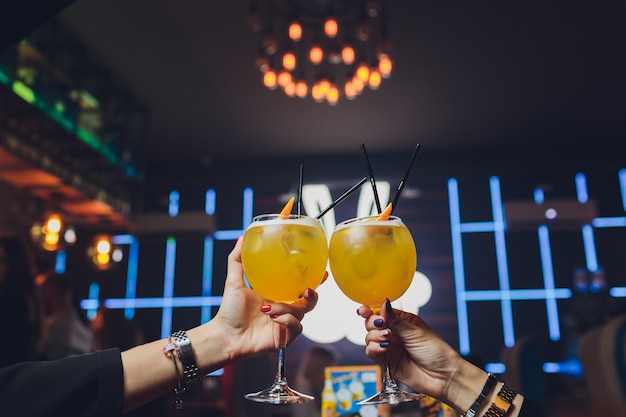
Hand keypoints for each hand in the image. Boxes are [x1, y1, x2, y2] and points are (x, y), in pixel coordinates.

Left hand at [213, 237, 322, 360]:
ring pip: (301, 313)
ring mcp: (286, 323)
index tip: (321, 270)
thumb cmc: (229, 311)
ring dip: (287, 308)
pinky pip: (296, 327)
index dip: (314, 278)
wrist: (225, 336)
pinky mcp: (285, 337)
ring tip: (269, 308)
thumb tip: (241, 239)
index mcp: (277, 294)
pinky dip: (286, 320)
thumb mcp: (234, 282)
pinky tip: (273, 318)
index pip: (300, 285)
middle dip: (313, 295)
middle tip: (307, 289)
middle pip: (309, 300)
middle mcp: (284, 308)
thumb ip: (237, 260)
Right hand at [358, 301, 471, 405]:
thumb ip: (395, 320)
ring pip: (369, 337)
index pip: (381, 311)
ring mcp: (389, 347)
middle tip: (381, 325)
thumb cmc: (436, 352)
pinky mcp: (386, 362)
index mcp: (402, 321)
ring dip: (374, 336)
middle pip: (371, 323)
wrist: (443, 376)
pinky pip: (371, 352)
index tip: (365, 309)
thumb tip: (384, 302)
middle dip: (372, 322)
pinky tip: (384, 348)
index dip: (371, 309)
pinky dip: (374, 348)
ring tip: (386, 338)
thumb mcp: (415, 332)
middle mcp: (394, 333)